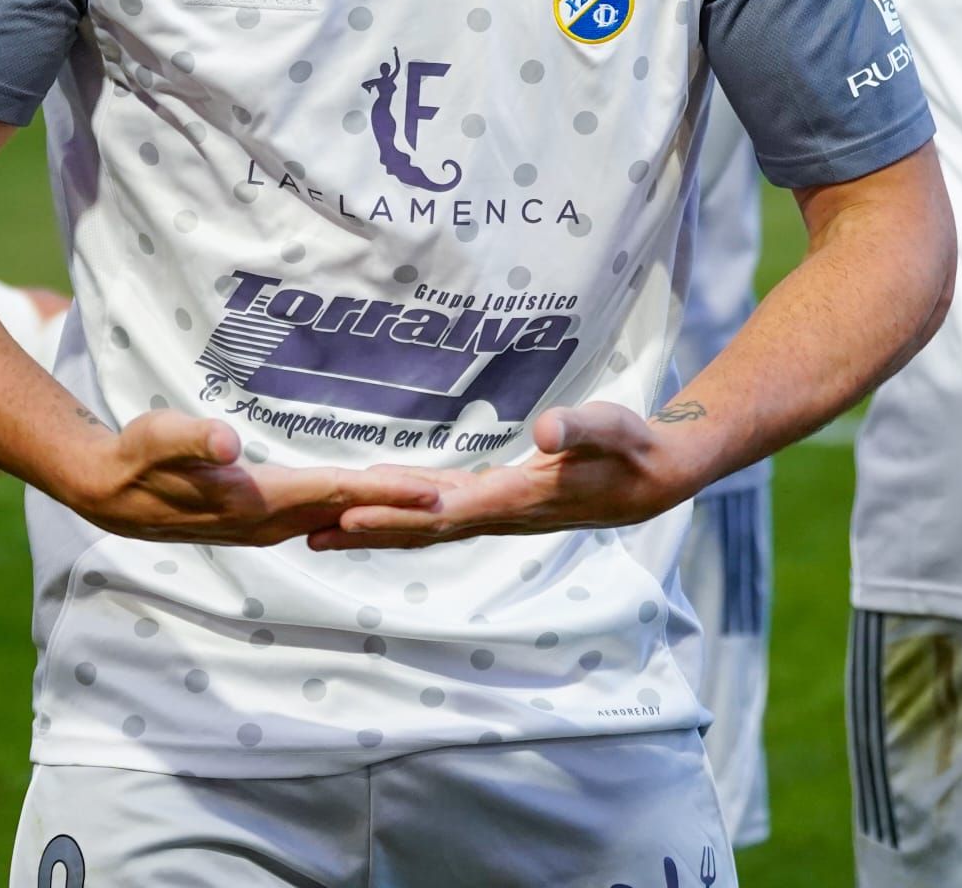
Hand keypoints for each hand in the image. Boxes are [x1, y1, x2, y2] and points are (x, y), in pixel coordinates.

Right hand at [61, 410, 443, 546]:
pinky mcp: (261, 517)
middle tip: (461, 494)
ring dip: (384, 508)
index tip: (432, 493)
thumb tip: (225, 440)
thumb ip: (192, 438)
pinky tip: (375, 500)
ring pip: (340, 516)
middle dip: (403, 504)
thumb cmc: (136, 457)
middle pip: (351, 511)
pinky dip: (356, 508)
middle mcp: (269, 521)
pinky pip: (323, 515)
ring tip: (432, 494)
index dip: (385, 493)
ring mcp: (266, 525)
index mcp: (255, 501)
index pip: (335, 496)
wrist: (110, 493)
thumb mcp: (158, 437)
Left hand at [305, 401, 692, 551]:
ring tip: (323, 535)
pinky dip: (403, 517)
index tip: (349, 515)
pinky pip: (440, 515)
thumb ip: (580, 428)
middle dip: (366, 532)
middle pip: (421, 530)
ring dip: (376, 532)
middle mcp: (500, 514)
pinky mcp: (499, 502)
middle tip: (309, 535)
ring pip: (426, 528)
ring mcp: (498, 513)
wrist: (652, 480)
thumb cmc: (630, 447)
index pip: (444, 512)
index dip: (395, 515)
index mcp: (518, 499)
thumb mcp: (612, 426)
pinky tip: (378, 511)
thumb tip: (546, 430)